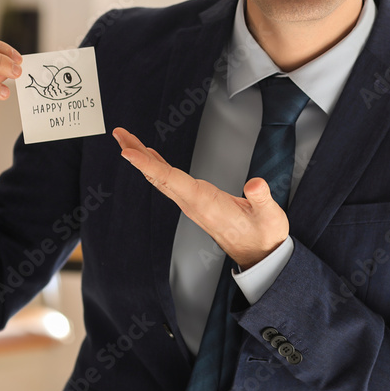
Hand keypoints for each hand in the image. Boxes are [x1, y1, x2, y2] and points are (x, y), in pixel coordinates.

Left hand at [113, 127, 288, 268]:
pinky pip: (170, 182)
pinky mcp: (196, 203)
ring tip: (129, 141)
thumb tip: (255, 184)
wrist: (261, 255)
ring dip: (143, 159)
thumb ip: (262, 199)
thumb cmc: (263, 235)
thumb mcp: (269, 216)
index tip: (128, 152)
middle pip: (157, 176)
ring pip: (161, 179)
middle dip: (137, 154)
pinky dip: (157, 167)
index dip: (148, 165)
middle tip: (120, 135)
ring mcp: (193, 204)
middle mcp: (193, 203)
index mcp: (206, 202)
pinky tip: (152, 158)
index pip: (170, 179)